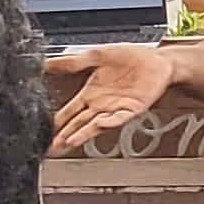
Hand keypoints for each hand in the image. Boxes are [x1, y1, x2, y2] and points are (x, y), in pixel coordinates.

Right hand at [46, 43, 172, 151]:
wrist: (157, 61)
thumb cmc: (130, 58)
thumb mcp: (96, 56)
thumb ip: (73, 62)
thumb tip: (47, 62)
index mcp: (91, 93)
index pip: (69, 112)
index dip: (57, 122)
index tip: (45, 132)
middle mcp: (101, 105)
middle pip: (78, 124)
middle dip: (64, 136)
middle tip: (51, 147)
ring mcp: (115, 109)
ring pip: (94, 125)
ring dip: (82, 134)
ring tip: (68, 141)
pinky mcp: (132, 109)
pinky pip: (118, 118)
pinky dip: (109, 122)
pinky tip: (99, 124)